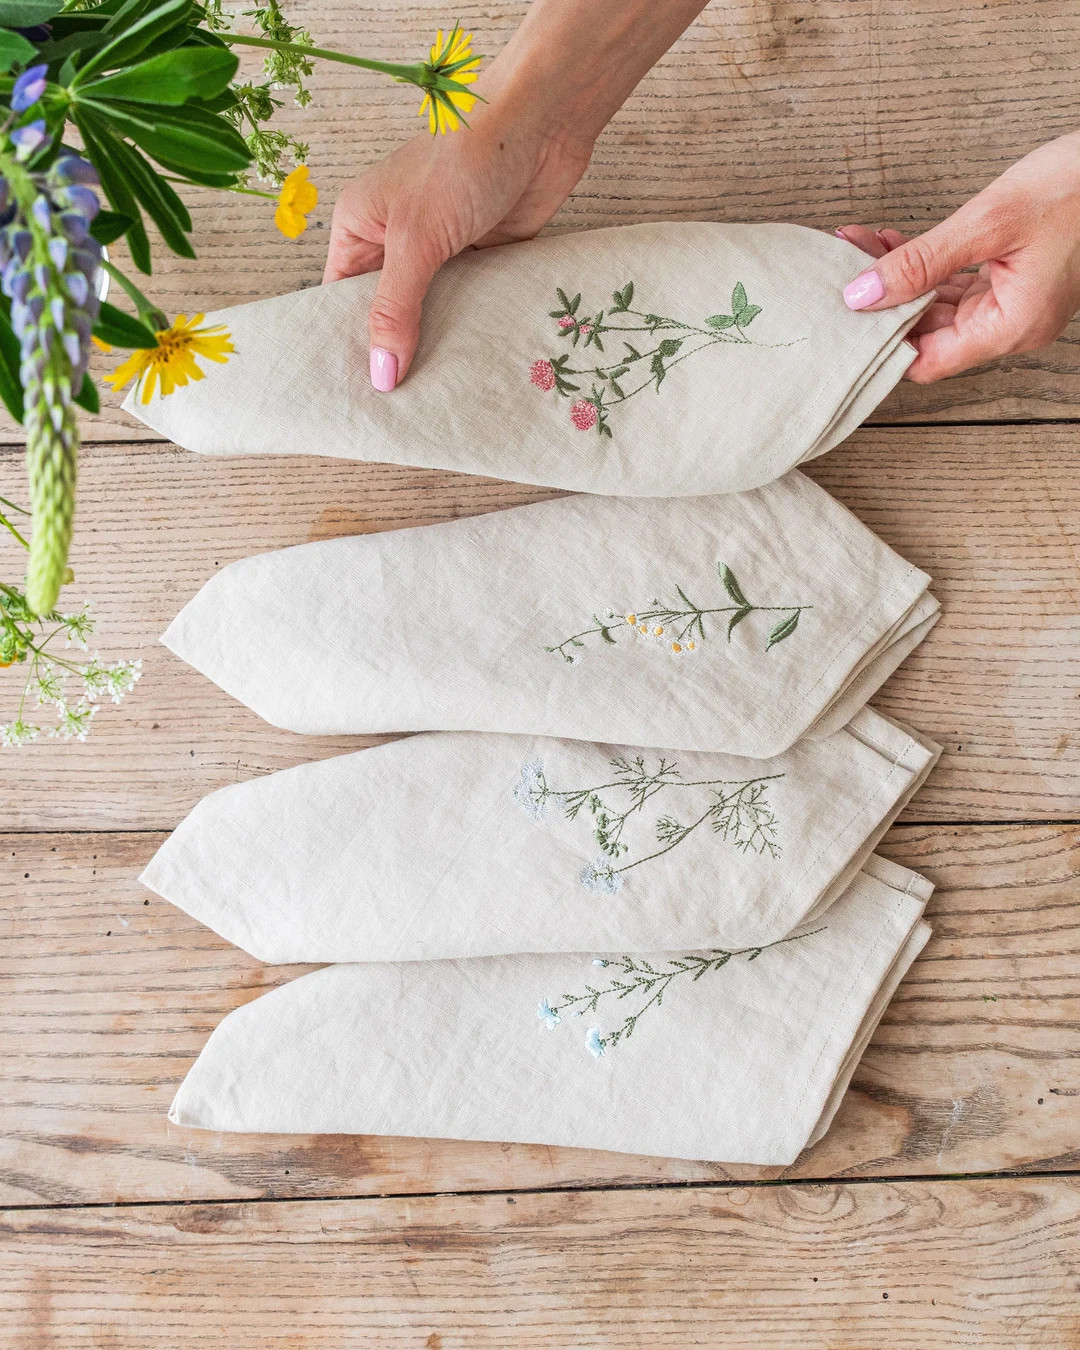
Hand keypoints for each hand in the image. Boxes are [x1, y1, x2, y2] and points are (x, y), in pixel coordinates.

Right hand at [323, 0, 710, 389]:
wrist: (541, 125)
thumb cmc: (464, 160)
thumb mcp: (416, 241)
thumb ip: (396, 310)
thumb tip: (381, 374)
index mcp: (362, 225)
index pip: (340, 296)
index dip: (345, 342)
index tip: (352, 393)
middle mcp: (397, 239)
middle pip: (387, 311)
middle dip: (393, 352)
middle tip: (393, 411)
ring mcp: (442, 250)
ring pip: (432, 314)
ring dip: (436, 347)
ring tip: (431, 402)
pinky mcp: (484, 258)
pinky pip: (471, 306)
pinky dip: (471, 331)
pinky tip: (470, 369)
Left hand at [835, 131, 1079, 382]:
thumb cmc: (1078, 186)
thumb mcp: (988, 223)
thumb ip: (921, 261)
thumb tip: (863, 294)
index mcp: (1011, 327)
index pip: (928, 362)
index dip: (883, 344)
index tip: (845, 319)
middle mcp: (1010, 325)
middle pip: (927, 332)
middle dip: (881, 302)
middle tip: (840, 271)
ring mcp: (1011, 303)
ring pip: (935, 305)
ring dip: (896, 278)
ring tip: (855, 249)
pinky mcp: (1010, 279)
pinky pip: (953, 282)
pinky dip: (921, 265)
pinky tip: (887, 244)